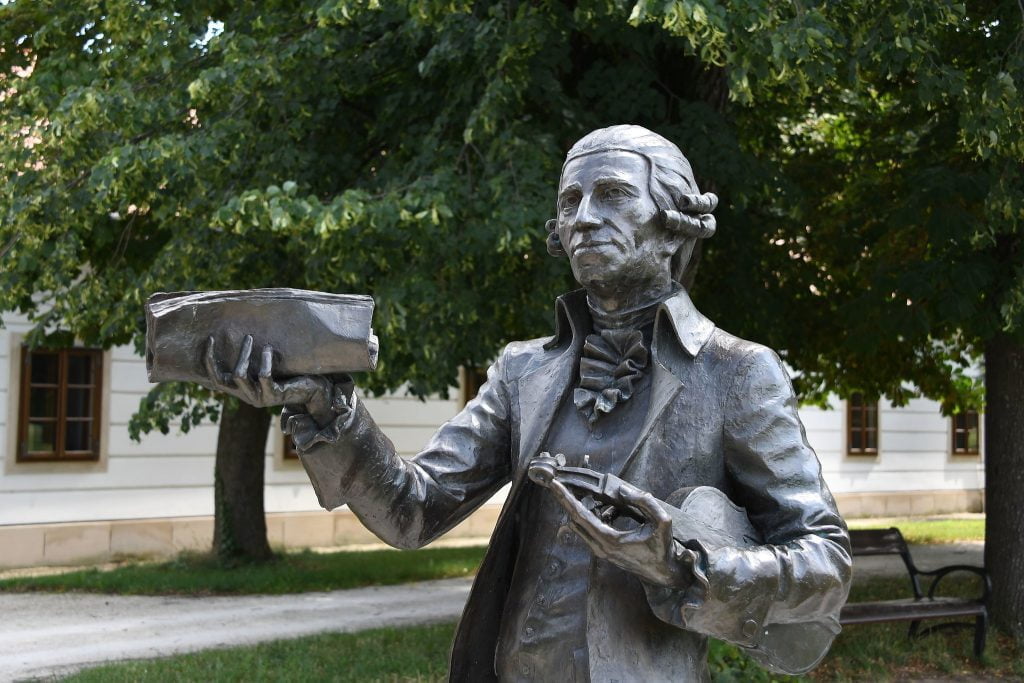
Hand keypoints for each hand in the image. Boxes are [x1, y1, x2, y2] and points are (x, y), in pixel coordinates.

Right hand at [203, 334, 333, 422]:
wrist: (313, 391)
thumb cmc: (290, 375)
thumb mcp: (267, 366)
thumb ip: (254, 360)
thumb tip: (242, 335)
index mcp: (243, 390)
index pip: (216, 379)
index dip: (209, 361)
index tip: (209, 340)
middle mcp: (247, 396)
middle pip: (221, 379)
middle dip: (219, 356)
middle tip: (226, 337)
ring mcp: (259, 398)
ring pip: (239, 374)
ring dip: (243, 354)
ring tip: (249, 337)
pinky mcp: (273, 396)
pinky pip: (263, 376)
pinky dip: (264, 360)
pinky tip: (268, 349)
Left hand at [547, 477, 691, 587]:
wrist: (663, 574)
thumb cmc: (662, 549)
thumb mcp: (662, 522)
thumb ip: (645, 502)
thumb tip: (622, 491)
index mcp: (610, 540)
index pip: (580, 516)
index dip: (566, 499)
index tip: (554, 485)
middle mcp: (600, 547)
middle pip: (574, 519)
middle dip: (565, 499)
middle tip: (555, 483)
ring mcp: (600, 551)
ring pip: (581, 525)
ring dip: (580, 507)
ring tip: (584, 492)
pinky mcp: (604, 551)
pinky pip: (590, 529)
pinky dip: (593, 515)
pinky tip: (608, 509)